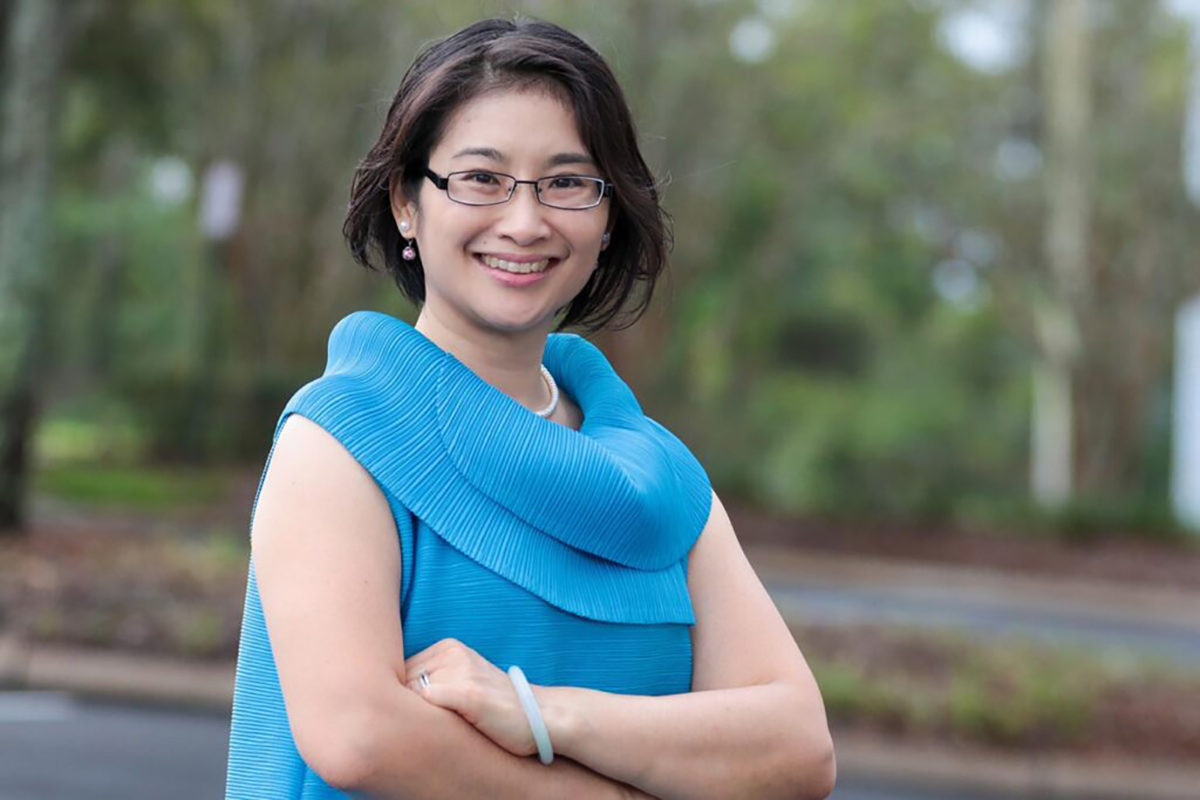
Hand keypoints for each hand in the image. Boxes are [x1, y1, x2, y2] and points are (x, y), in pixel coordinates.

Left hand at [404, 638, 537, 757]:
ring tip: (427, 732)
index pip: (400, 672)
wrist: (540, 718)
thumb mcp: (463, 683)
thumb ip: (431, 682)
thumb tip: (390, 697)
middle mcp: (452, 653)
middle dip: (399, 706)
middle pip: (400, 682)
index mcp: (448, 647)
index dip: (397, 698)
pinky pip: (426, 702)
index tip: (402, 714)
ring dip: (409, 717)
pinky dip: (421, 721)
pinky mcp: (467, 693)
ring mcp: (460, 671)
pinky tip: (431, 734)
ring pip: (409, 696)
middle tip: (411, 727)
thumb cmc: (497, 709)